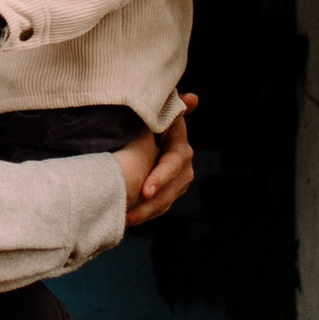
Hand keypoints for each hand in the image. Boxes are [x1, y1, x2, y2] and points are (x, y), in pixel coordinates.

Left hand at [120, 99, 198, 228]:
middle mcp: (182, 168)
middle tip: (131, 212)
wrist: (147, 134)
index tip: (147, 190)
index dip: (162, 177)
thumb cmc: (152, 120)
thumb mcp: (160, 113)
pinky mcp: (165, 195)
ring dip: (145, 214)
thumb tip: (194, 99)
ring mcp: (175, 184)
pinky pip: (157, 209)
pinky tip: (125, 220)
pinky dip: (143, 215)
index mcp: (180, 148)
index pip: (174, 164)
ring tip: (125, 220)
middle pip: (170, 190)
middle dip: (152, 204)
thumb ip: (174, 107)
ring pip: (164, 203)